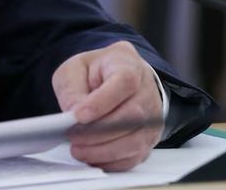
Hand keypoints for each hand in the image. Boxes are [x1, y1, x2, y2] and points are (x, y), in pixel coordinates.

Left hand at [52, 41, 164, 171]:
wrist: (114, 77)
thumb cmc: (94, 72)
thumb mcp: (75, 69)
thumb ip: (72, 88)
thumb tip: (73, 114)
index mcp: (128, 64)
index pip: (124, 82)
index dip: (102, 102)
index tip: (78, 115)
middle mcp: (146, 90)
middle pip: (133, 115)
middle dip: (100, 131)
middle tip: (73, 137)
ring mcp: (153, 117)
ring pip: (136, 139)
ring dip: (105, 150)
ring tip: (79, 151)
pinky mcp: (149, 138)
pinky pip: (137, 155)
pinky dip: (114, 161)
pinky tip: (94, 158)